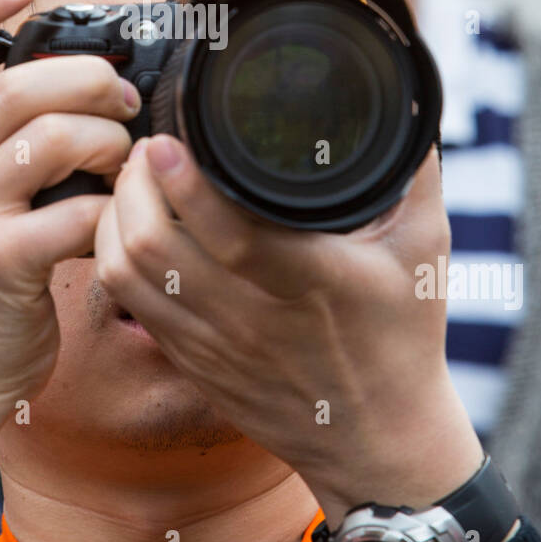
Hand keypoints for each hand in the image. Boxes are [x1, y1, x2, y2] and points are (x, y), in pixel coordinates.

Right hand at [0, 0, 140, 476]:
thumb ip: (5, 135)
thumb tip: (89, 82)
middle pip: (22, 85)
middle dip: (91, 82)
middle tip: (122, 103)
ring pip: (52, 138)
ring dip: (108, 144)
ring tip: (122, 164)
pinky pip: (74, 212)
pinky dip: (110, 212)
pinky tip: (113, 220)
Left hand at [94, 137, 482, 525]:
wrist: (379, 441)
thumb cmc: (403, 338)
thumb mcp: (425, 248)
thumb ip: (415, 171)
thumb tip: (407, 100)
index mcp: (311, 282)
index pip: (232, 234)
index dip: (187, 185)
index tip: (165, 142)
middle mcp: (252, 317)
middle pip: (156, 247)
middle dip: (135, 185)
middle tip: (145, 147)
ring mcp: (213, 344)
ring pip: (128, 274)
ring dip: (116, 218)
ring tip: (134, 181)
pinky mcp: (192, 361)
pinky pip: (129, 305)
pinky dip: (115, 256)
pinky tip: (129, 227)